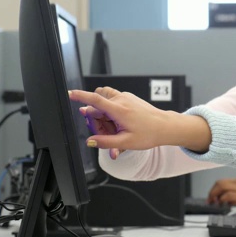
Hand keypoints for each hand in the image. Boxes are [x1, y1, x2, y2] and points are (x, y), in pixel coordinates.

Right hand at [69, 87, 211, 151]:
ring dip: (103, 115)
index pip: (95, 99)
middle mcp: (121, 99)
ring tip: (113, 129)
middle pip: (97, 106)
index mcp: (119, 110)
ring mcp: (126, 97)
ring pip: (104, 102)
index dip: (81, 96)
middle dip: (96, 120)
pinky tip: (119, 125)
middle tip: (106, 134)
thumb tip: (90, 141)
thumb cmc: (149, 134)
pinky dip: (110, 112)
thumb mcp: (126, 142)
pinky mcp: (129, 98)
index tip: (70, 93)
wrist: (165, 127)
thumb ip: (106, 142)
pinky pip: (112, 102)